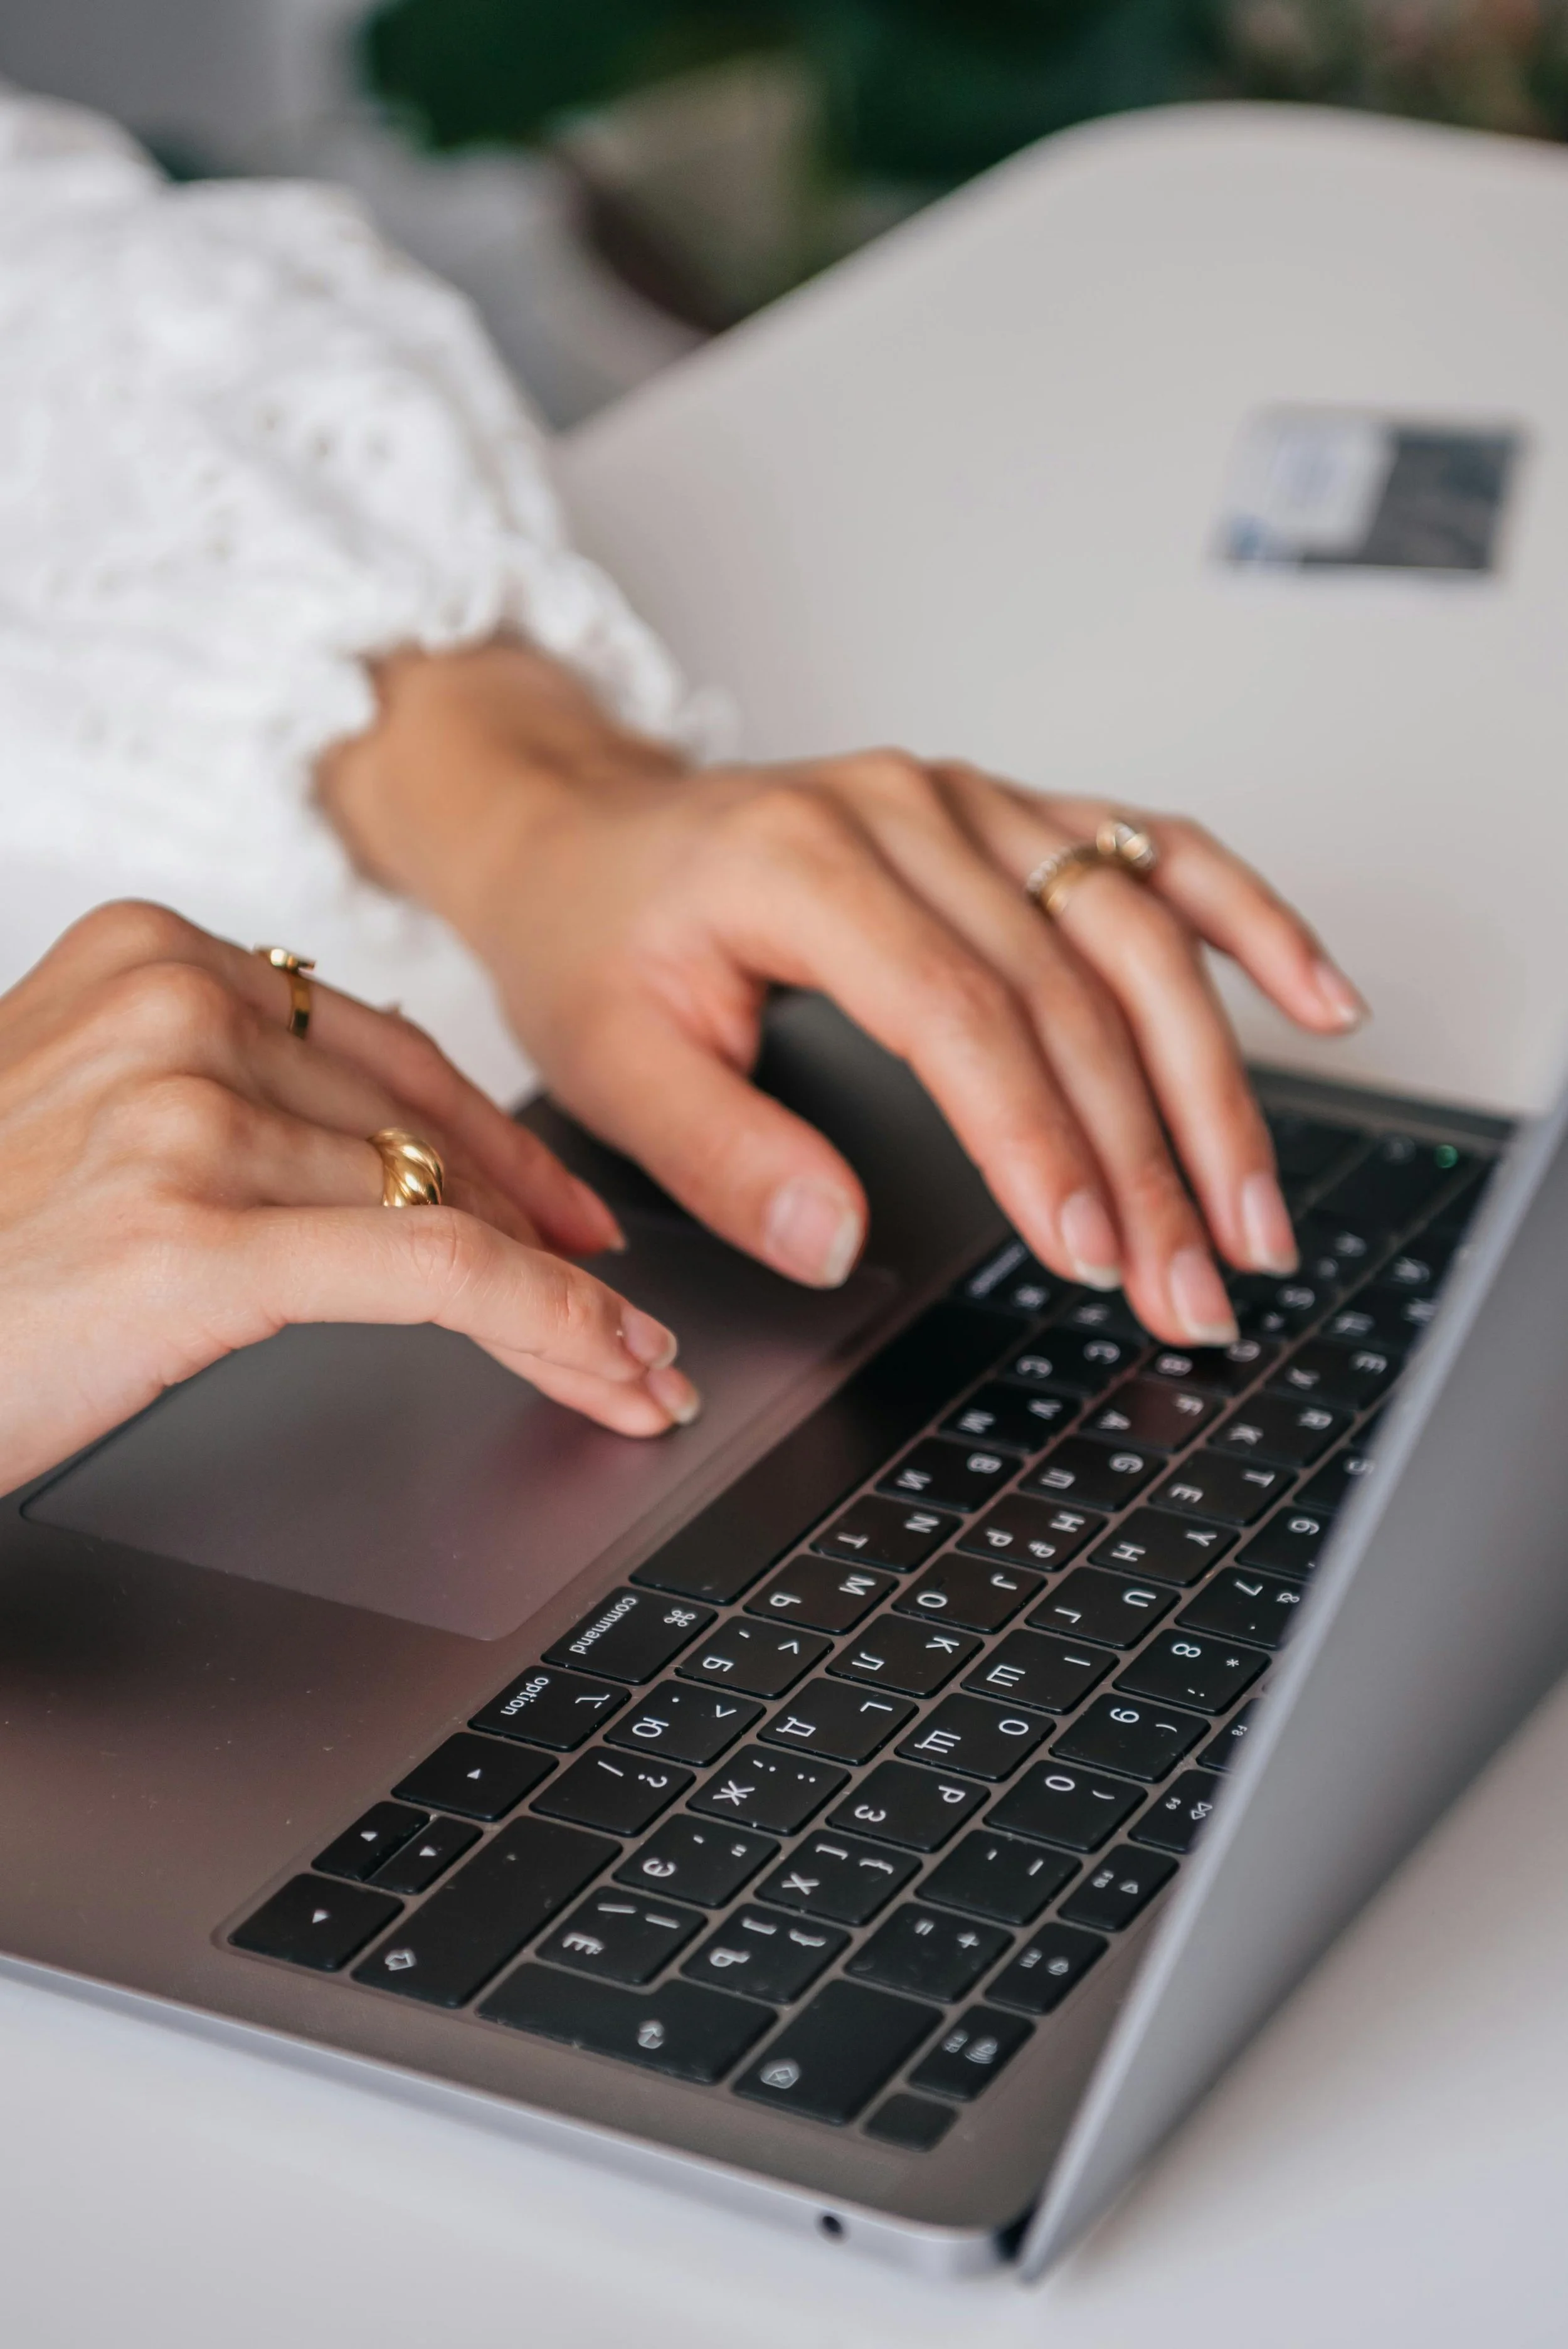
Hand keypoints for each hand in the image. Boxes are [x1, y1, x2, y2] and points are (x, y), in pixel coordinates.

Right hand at [0, 900, 700, 1494]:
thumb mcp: (77, 1121)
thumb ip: (210, 1097)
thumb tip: (373, 1154)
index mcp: (145, 956)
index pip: (381, 1043)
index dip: (500, 1134)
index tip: (568, 1205)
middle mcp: (170, 1006)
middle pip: (426, 1121)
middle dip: (542, 1224)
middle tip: (622, 1299)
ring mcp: (183, 1112)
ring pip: (445, 1202)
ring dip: (562, 1300)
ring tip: (625, 1368)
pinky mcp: (195, 1233)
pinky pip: (435, 1273)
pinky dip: (548, 1325)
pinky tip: (608, 1370)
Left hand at [323, 645, 1366, 1348]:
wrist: (582, 830)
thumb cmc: (594, 938)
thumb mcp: (604, 1060)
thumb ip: (718, 1152)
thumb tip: (835, 1241)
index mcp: (802, 863)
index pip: (961, 1015)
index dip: (1041, 1141)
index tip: (1091, 1251)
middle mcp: (907, 813)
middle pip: (1070, 990)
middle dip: (1148, 1155)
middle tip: (1192, 1286)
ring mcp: (971, 803)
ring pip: (1134, 933)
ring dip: (1215, 1079)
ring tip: (1257, 1211)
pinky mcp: (1009, 814)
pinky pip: (1152, 851)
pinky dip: (1246, 922)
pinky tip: (1319, 1000)